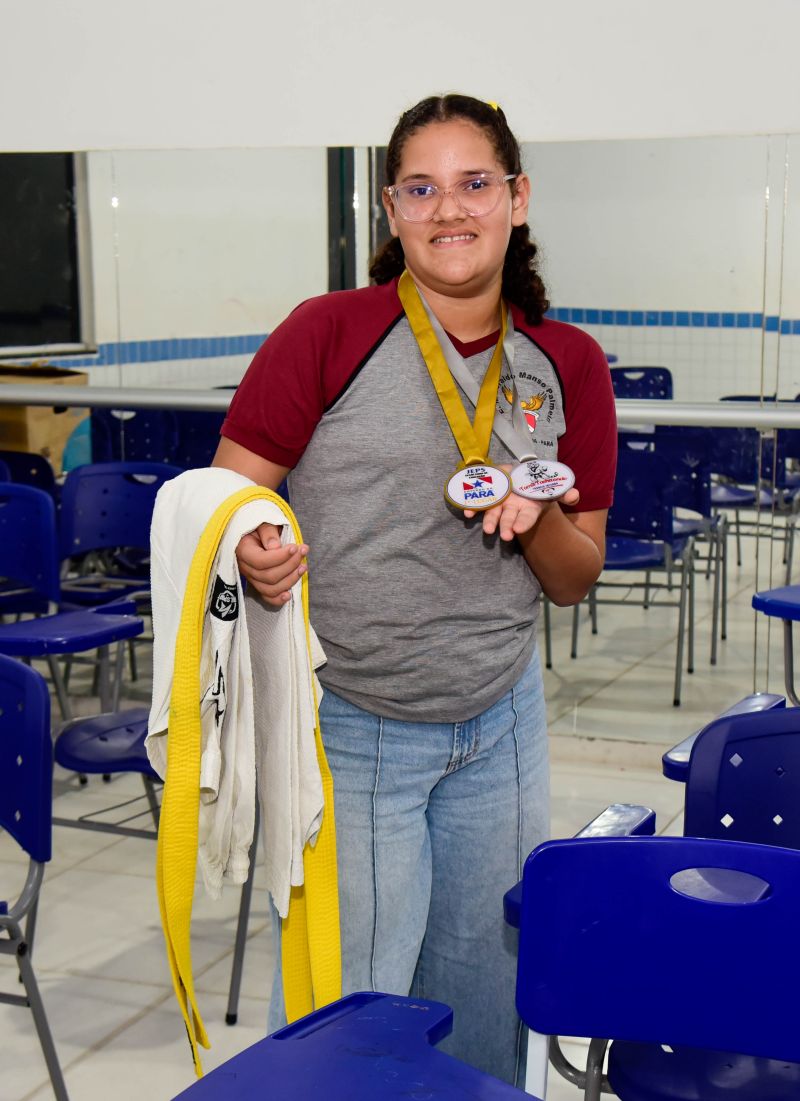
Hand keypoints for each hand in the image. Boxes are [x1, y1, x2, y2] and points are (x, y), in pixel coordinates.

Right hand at [236, 522, 308, 605]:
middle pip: (268, 576)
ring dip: (290, 579)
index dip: (280, 557)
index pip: (260, 561)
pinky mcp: (259, 585)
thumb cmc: (260, 526)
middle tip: (303, 551)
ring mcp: (252, 578)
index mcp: (243, 550)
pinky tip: (289, 594)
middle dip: (290, 565)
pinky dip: (278, 599)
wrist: (257, 533)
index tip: (295, 548)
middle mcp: (245, 567)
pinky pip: (267, 597)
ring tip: (303, 566)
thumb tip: (275, 548)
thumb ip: (268, 532)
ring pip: (270, 588)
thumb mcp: (263, 522)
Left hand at [464, 467, 580, 539]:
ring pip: (493, 513)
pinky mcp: (488, 496)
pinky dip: (473, 508)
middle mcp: (513, 507)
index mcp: (528, 506)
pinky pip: (479, 503)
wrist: (519, 477)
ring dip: (489, 520)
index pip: (527, 517)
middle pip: (509, 518)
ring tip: (486, 530)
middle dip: (506, 526)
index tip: (517, 530)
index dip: (523, 523)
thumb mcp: (551, 487)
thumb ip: (563, 492)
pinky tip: (467, 513)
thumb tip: (576, 496)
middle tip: (503, 536)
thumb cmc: (537, 485)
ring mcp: (499, 503)